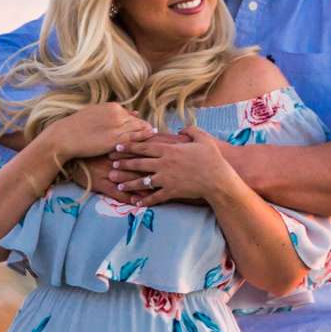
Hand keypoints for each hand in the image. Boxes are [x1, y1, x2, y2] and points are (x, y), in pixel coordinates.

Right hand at [48, 103, 155, 164]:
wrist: (64, 136)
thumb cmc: (77, 127)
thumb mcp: (96, 113)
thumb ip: (114, 114)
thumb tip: (134, 113)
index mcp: (113, 107)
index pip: (132, 116)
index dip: (139, 124)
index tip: (146, 129)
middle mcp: (117, 115)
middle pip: (138, 122)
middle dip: (146, 129)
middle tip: (157, 135)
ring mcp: (117, 127)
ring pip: (138, 130)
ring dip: (148, 135)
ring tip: (157, 139)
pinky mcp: (115, 140)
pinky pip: (134, 140)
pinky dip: (144, 141)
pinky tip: (150, 144)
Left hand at [106, 127, 236, 204]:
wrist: (218, 180)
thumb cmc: (212, 158)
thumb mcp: (203, 138)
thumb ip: (191, 130)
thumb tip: (182, 128)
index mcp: (169, 150)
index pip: (144, 147)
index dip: (130, 146)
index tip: (118, 146)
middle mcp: (164, 164)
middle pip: (139, 163)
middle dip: (124, 164)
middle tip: (112, 164)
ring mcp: (166, 179)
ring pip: (142, 182)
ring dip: (128, 183)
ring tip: (118, 185)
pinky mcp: (171, 192)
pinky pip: (154, 197)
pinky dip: (145, 200)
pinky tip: (136, 203)